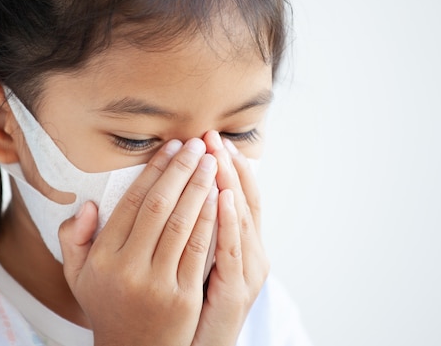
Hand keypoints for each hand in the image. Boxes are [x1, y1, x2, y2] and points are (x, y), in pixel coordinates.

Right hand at [59, 139, 218, 345]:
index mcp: (101, 257)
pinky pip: (199, 250)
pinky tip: (219, 196)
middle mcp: (126, 268)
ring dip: (199, 188)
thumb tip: (87, 205)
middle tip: (197, 144)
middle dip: (180, 170)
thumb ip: (73, 239)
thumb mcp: (77, 276)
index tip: (172, 147)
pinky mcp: (183, 298)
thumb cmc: (108, 306)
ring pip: (181, 224)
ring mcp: (156, 283)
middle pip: (158, 206)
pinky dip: (210, 219)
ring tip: (212, 162)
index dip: (154, 170)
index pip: (132, 202)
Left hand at [191, 131, 269, 345]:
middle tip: (213, 135)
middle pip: (243, 198)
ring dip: (230, 182)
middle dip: (227, 165)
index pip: (236, 194)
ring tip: (218, 153)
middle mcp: (250, 251)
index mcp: (241, 243)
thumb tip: (189, 193)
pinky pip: (231, 249)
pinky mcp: (237, 289)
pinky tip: (221, 196)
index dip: (226, 165)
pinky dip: (228, 221)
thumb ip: (196, 229)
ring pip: (241, 217)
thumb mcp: (199, 262)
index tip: (211, 138)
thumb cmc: (195, 304)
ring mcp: (247, 269)